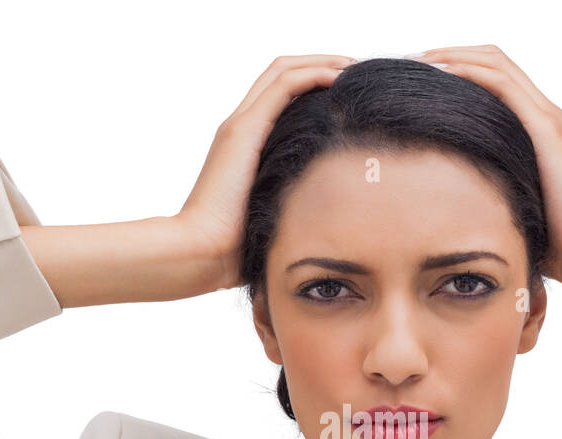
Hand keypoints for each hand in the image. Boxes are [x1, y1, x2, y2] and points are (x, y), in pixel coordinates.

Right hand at [177, 54, 356, 291]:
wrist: (203, 252)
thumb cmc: (238, 247)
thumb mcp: (275, 216)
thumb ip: (294, 203)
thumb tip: (332, 217)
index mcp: (247, 144)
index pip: (281, 95)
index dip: (314, 82)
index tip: (351, 89)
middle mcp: (241, 126)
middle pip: (282, 73)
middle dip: (322, 63)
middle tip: (358, 68)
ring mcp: (240, 125)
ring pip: (283, 71)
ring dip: (322, 62)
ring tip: (355, 66)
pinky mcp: (243, 131)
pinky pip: (283, 87)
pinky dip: (313, 75)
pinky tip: (340, 78)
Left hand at [410, 46, 561, 290]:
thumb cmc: (555, 244)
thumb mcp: (512, 210)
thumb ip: (490, 196)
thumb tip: (450, 210)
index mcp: (537, 131)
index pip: (494, 79)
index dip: (456, 69)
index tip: (415, 80)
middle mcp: (543, 114)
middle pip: (491, 60)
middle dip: (447, 53)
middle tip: (407, 60)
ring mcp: (546, 118)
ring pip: (494, 62)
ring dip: (451, 55)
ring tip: (413, 60)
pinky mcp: (545, 127)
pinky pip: (500, 83)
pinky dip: (466, 72)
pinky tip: (436, 73)